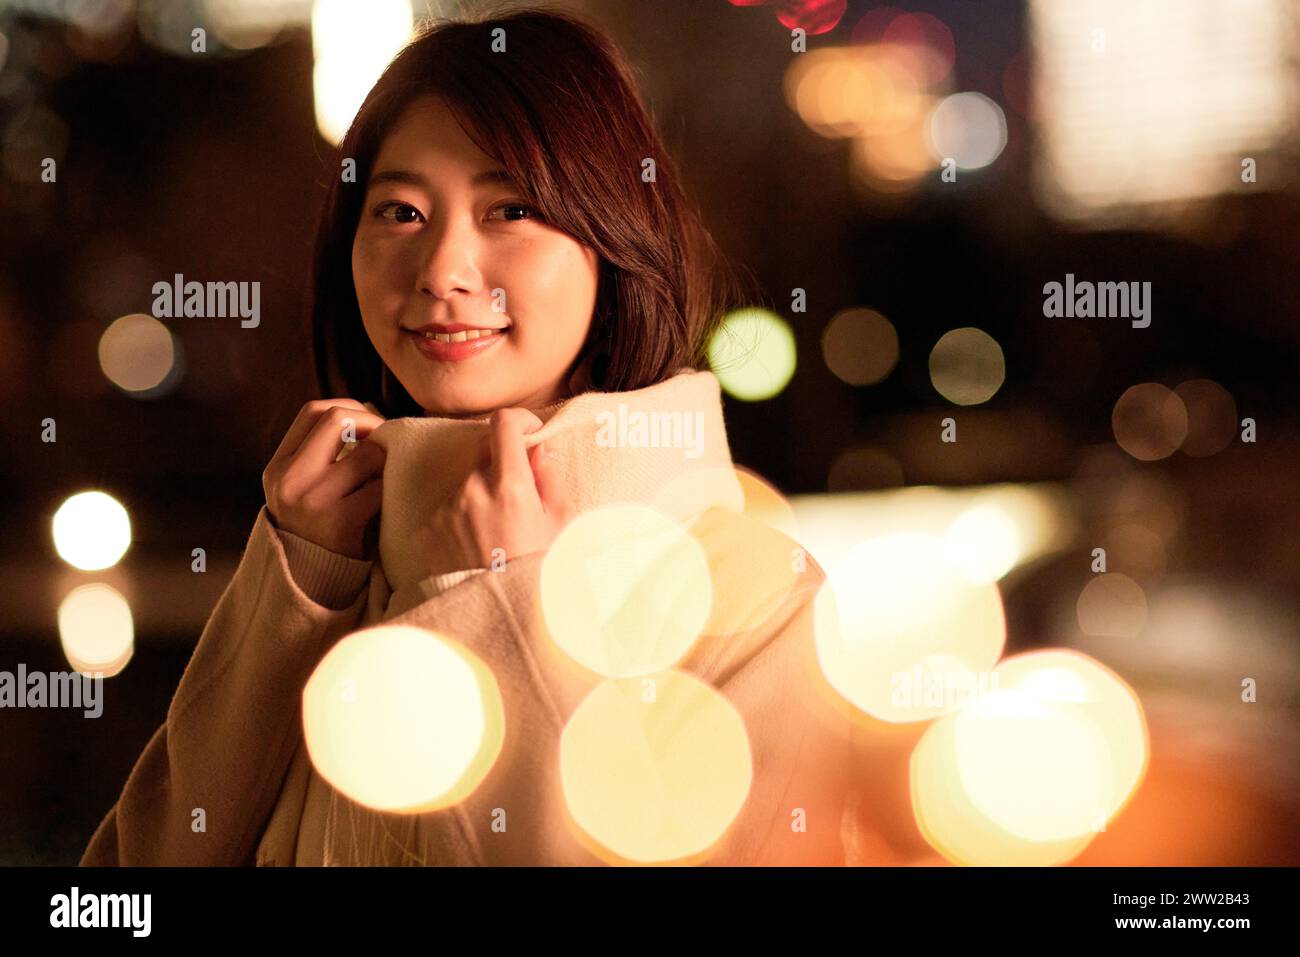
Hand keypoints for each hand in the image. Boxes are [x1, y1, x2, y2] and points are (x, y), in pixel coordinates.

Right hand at [263, 399, 386, 559]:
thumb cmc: (320, 528)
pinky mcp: (341, 521)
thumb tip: (367, 410)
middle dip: (372, 423)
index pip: (313, 411)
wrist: (314, 583)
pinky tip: (392, 500)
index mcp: (278, 467)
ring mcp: (313, 500)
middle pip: (337, 419)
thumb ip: (323, 453)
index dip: (349, 408)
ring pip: (367, 453)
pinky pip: (381, 486)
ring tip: (389, 475)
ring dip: (387, 461)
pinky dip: (393, 488)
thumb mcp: (303, 488)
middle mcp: (289, 480)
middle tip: (389, 441)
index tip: (369, 424)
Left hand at [426, 407, 574, 572]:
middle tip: (519, 499)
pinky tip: (476, 547)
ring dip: (482, 495)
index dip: (519, 421)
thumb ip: (550, 479)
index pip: (504, 424)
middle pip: (484, 455)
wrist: (496, 618)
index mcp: (510, 486)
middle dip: (503, 467)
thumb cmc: (537, 573)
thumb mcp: (560, 527)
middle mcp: (472, 490)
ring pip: (466, 483)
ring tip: (497, 533)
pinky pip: (448, 509)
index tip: (528, 432)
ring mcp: (446, 509)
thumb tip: (540, 449)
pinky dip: (463, 518)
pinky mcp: (428, 528)